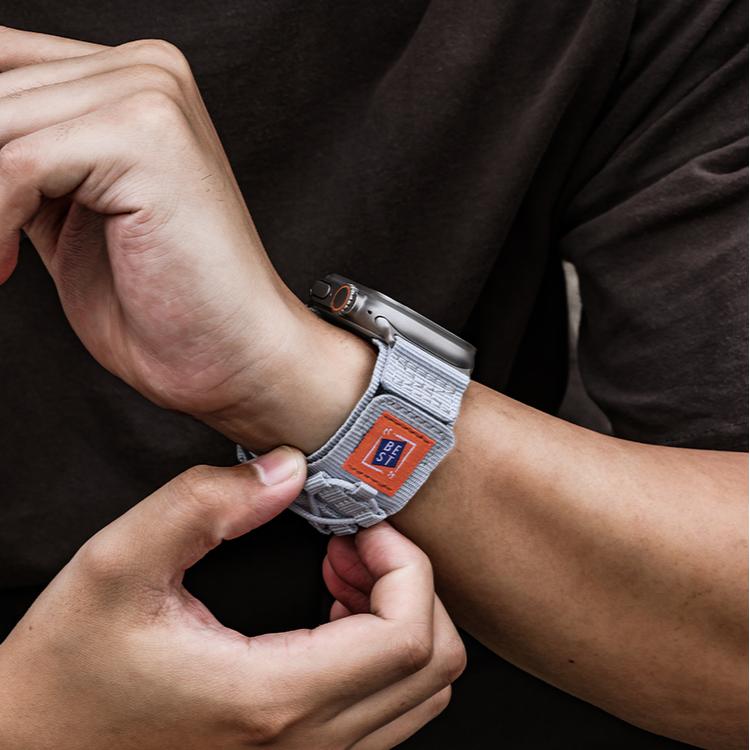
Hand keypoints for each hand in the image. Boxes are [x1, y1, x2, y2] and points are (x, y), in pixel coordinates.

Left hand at [0, 27, 372, 450]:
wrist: (231, 352)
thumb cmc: (163, 299)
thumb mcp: (64, 209)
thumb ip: (15, 158)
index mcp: (133, 79)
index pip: (1, 68)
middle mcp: (148, 70)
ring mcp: (153, 96)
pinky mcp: (148, 136)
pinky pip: (17, 164)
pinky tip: (3, 266)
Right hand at [0, 446, 464, 749]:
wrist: (32, 748)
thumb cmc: (66, 669)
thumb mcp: (117, 565)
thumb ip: (205, 504)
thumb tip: (288, 470)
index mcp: (273, 697)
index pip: (410, 636)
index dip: (406, 564)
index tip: (357, 527)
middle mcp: (304, 745)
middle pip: (433, 666)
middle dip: (409, 586)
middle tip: (350, 545)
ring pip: (419, 695)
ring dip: (399, 618)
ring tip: (339, 575)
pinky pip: (385, 713)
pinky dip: (381, 655)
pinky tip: (326, 615)